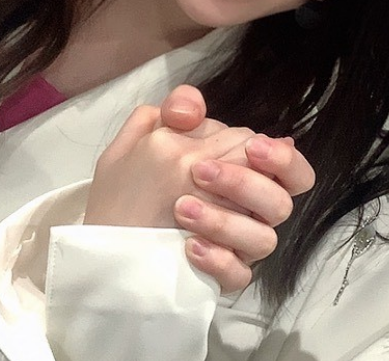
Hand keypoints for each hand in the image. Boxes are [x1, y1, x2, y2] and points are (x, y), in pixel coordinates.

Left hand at [85, 86, 314, 291]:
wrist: (99, 244)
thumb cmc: (131, 189)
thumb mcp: (145, 139)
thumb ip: (176, 109)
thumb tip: (194, 108)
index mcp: (242, 175)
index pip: (289, 168)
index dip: (280, 157)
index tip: (251, 148)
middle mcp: (248, 212)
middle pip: (281, 202)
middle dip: (246, 183)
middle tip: (199, 172)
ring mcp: (236, 249)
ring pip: (265, 240)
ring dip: (225, 220)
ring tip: (180, 209)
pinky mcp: (219, 280)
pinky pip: (237, 276)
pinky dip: (218, 259)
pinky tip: (187, 246)